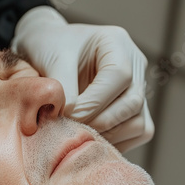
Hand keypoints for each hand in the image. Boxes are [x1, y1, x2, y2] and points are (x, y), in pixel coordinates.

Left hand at [11, 6, 153, 151]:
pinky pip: (137, 134)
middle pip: (133, 102)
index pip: (119, 76)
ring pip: (140, 123)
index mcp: (116, 43)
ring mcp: (137, 88)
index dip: (94, 102)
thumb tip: (73, 118)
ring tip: (77, 134)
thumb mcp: (51, 59)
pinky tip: (87, 138)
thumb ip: (64, 87)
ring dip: (108, 135)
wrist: (44, 51)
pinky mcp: (134, 110)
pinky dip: (114, 142)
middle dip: (100, 121)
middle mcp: (134, 65)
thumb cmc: (48, 48)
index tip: (68, 115)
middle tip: (70, 128)